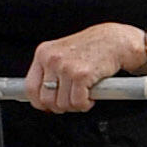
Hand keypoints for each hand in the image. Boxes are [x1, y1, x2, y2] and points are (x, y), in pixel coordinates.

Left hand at [24, 23, 144, 112]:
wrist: (115, 40)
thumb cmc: (92, 48)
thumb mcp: (63, 53)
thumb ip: (50, 72)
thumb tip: (42, 99)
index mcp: (44, 53)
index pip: (30, 87)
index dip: (40, 102)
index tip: (48, 106)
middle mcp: (52, 59)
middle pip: (46, 99)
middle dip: (60, 106)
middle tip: (72, 100)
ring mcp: (66, 67)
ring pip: (62, 104)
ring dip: (75, 105)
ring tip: (84, 94)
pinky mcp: (82, 75)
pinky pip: (78, 102)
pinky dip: (86, 104)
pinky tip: (91, 94)